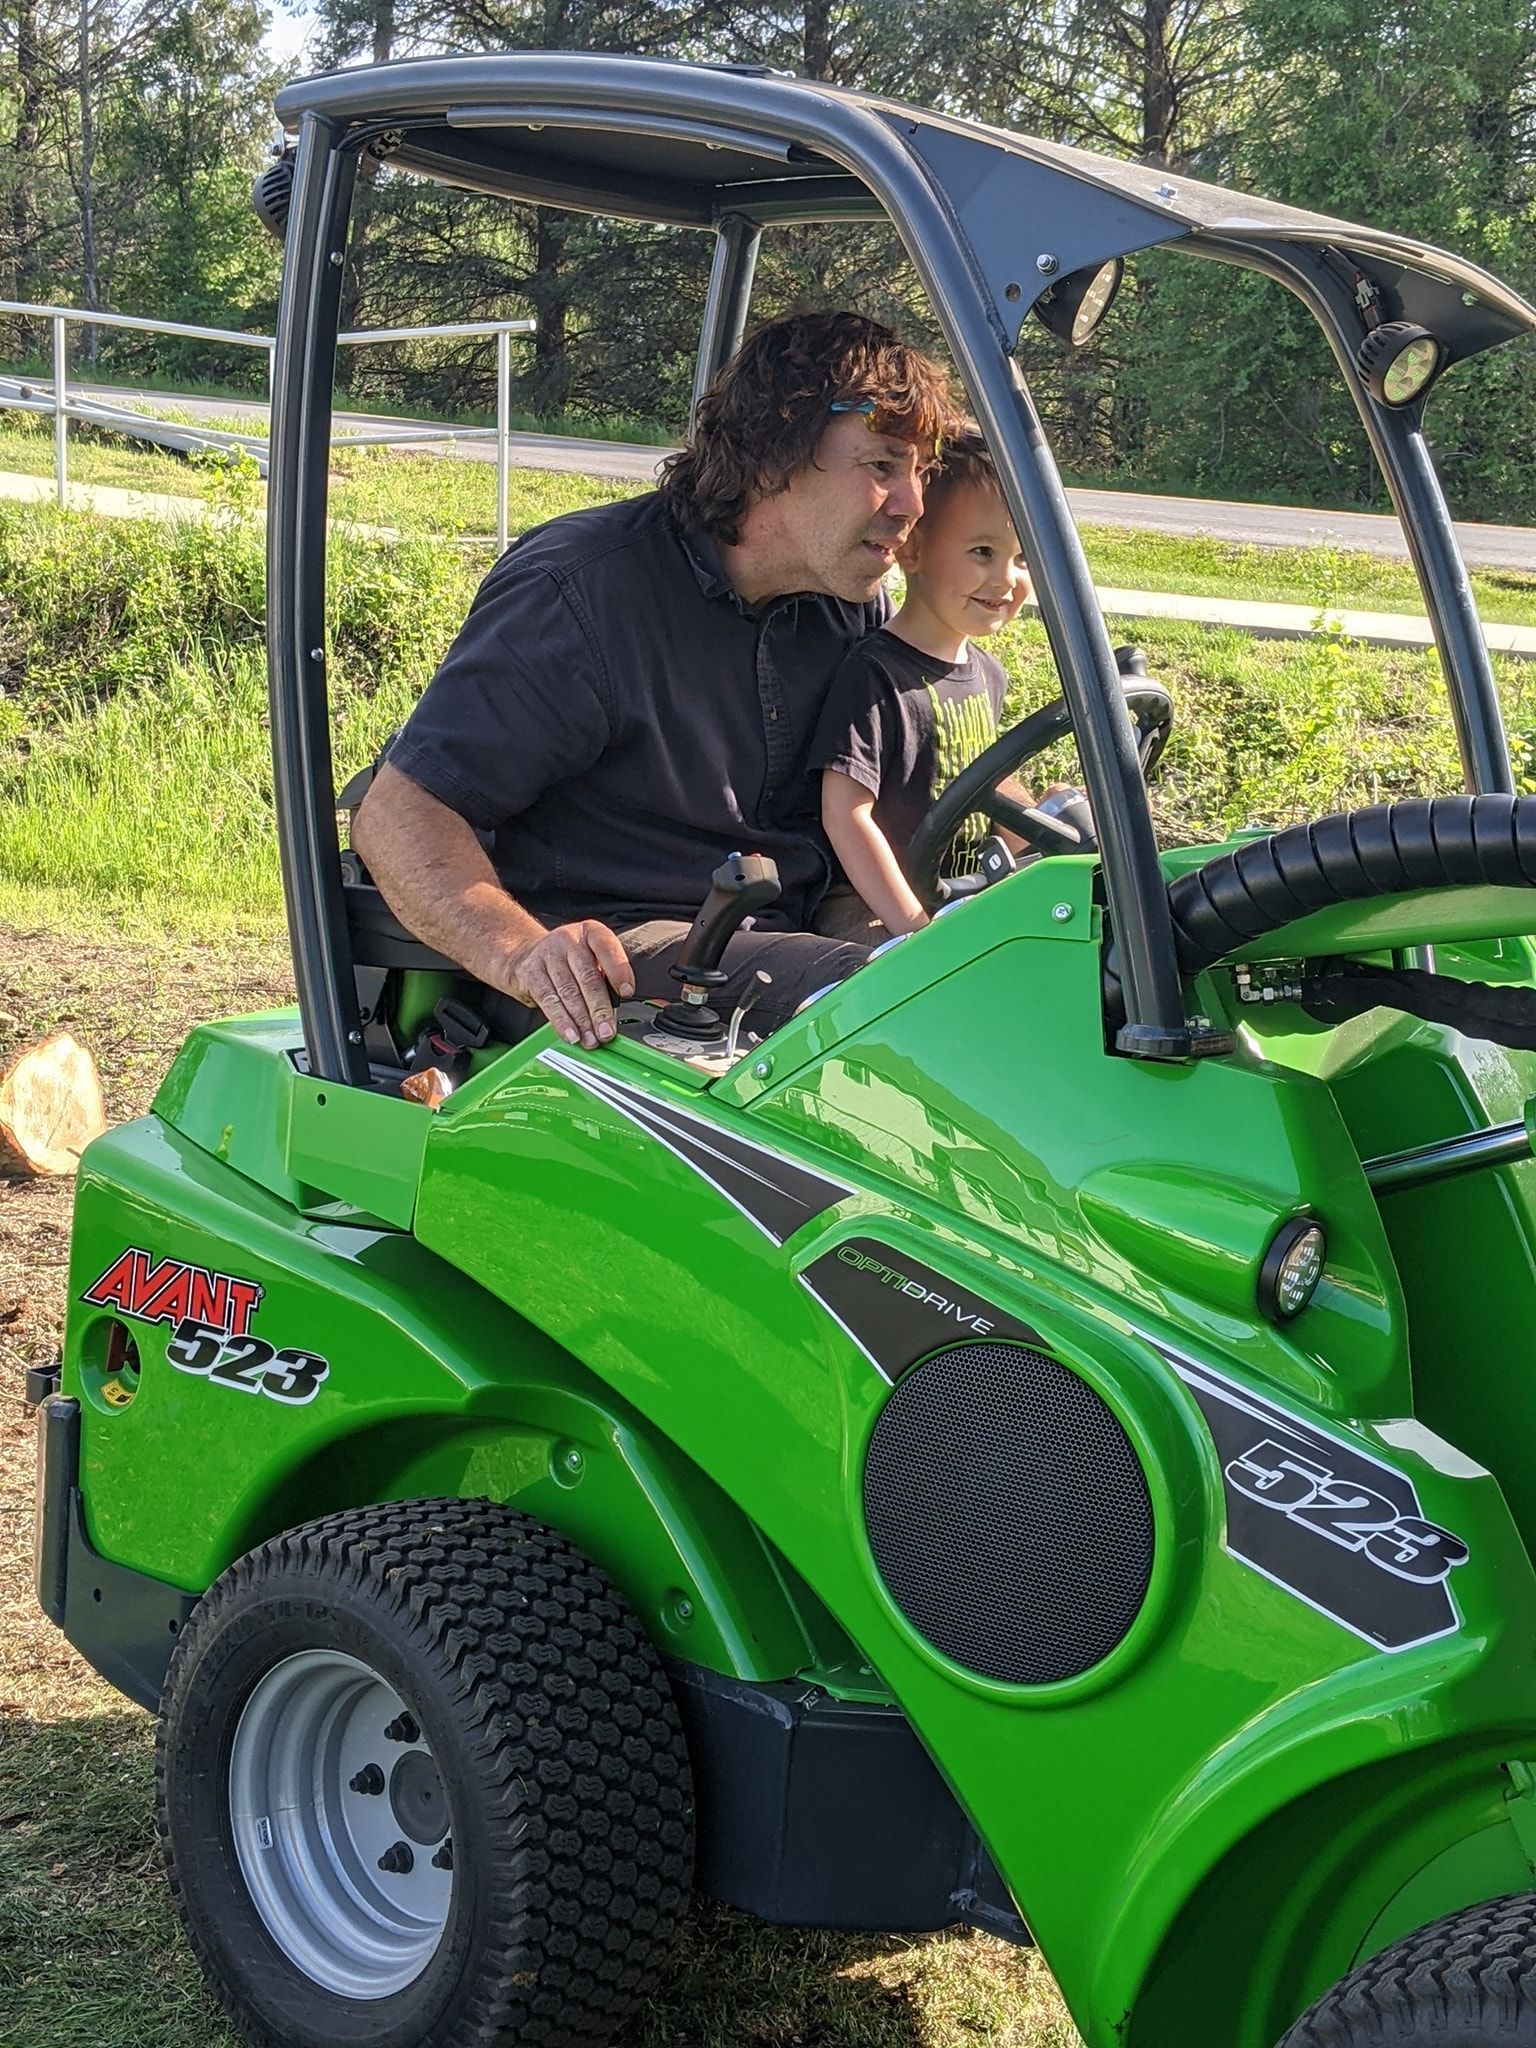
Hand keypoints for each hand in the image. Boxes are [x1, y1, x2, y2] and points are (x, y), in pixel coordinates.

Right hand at [501, 921, 634, 1047]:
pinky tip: (571, 1034)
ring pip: (568, 992)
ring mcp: (547, 955)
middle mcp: (568, 940)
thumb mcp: (589, 956)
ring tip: (591, 1039)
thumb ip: (604, 977)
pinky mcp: (530, 972)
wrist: (525, 954)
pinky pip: (548, 1000)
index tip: (627, 992)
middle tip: (607, 1031)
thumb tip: (616, 1012)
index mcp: (590, 932)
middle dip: (599, 1009)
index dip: (619, 971)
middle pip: (587, 977)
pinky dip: (561, 1021)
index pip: (607, 948)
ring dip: (582, 1021)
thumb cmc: (567, 960)